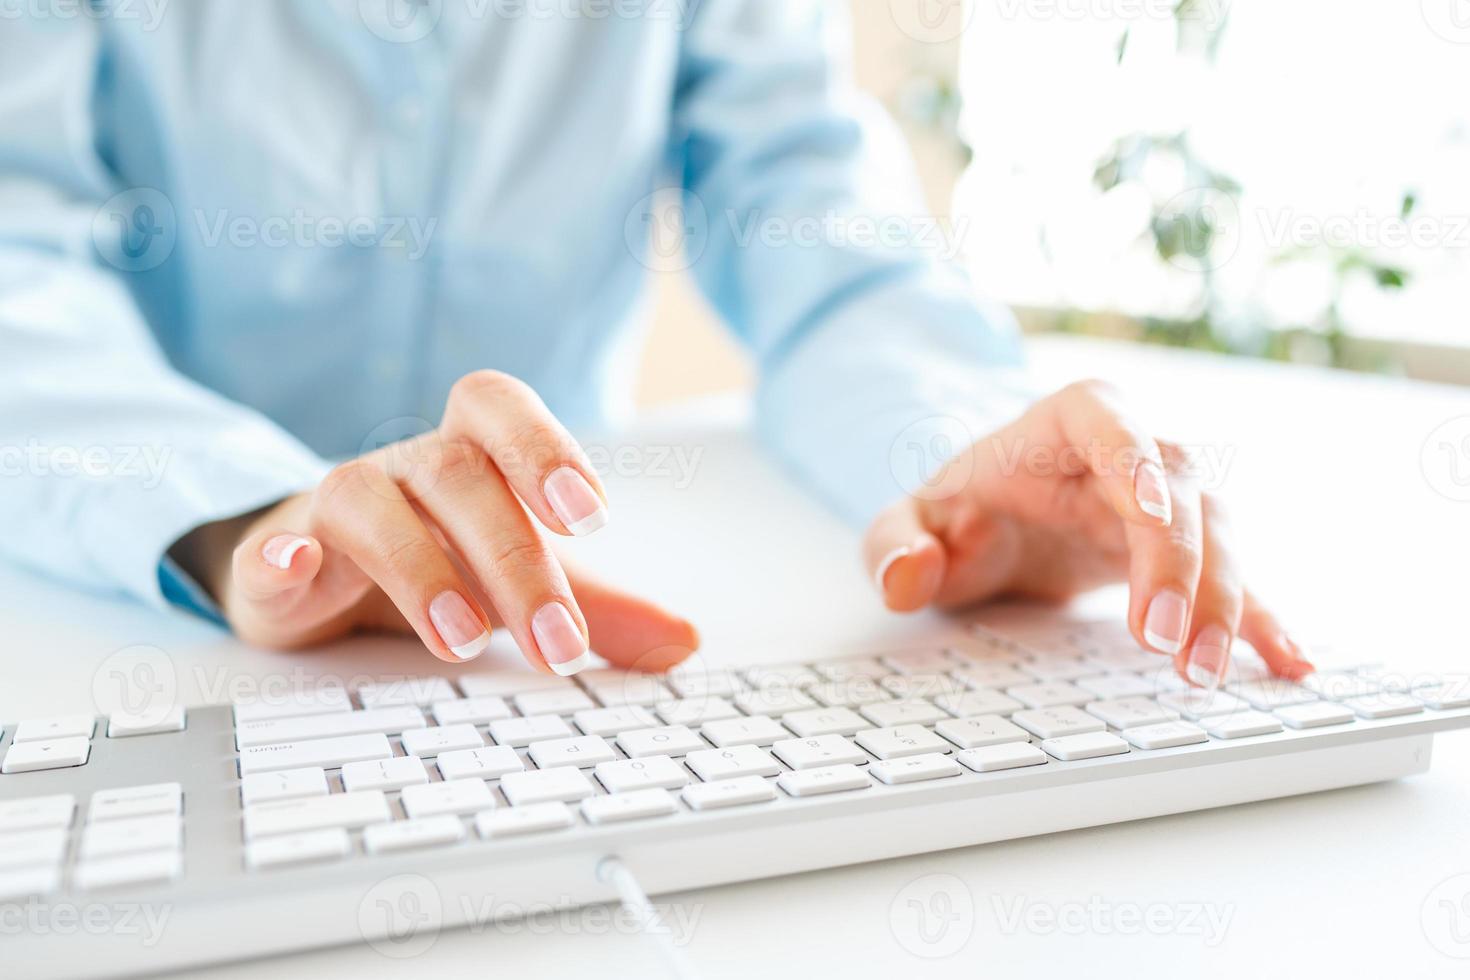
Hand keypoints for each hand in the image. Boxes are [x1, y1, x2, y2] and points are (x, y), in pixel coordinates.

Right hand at [173, 370, 697, 673]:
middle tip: (558, 642)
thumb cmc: (442, 561)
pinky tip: (296, 566)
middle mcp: (405, 466)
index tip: (594, 515)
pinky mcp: (278, 558)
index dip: (545, 448)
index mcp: (468, 453)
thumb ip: (601, 607)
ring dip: (421, 570)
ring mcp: (335, 504)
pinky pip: (270, 545)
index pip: (501, 410)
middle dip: (514, 560)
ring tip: (464, 642)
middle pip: (458, 476)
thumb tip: (684, 641)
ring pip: (370, 502)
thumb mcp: (523, 582)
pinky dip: (280, 553)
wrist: (325, 576)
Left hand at [863, 380, 1312, 687]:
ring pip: (1217, 536)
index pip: (1107, 421)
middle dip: (1178, 562)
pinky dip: (1263, 617)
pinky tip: (1289, 662)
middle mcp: (1129, 451)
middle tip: (1163, 640)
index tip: (1147, 507)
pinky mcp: (1186, 552)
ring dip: (1222, 601)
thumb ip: (893, 546)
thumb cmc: (956, 512)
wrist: (992, 521)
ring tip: (1202, 673)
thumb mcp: (908, 525)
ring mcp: (1166, 500)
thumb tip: (906, 574)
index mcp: (1062, 424)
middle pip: (1175, 490)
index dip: (1133, 457)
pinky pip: (1237, 577)